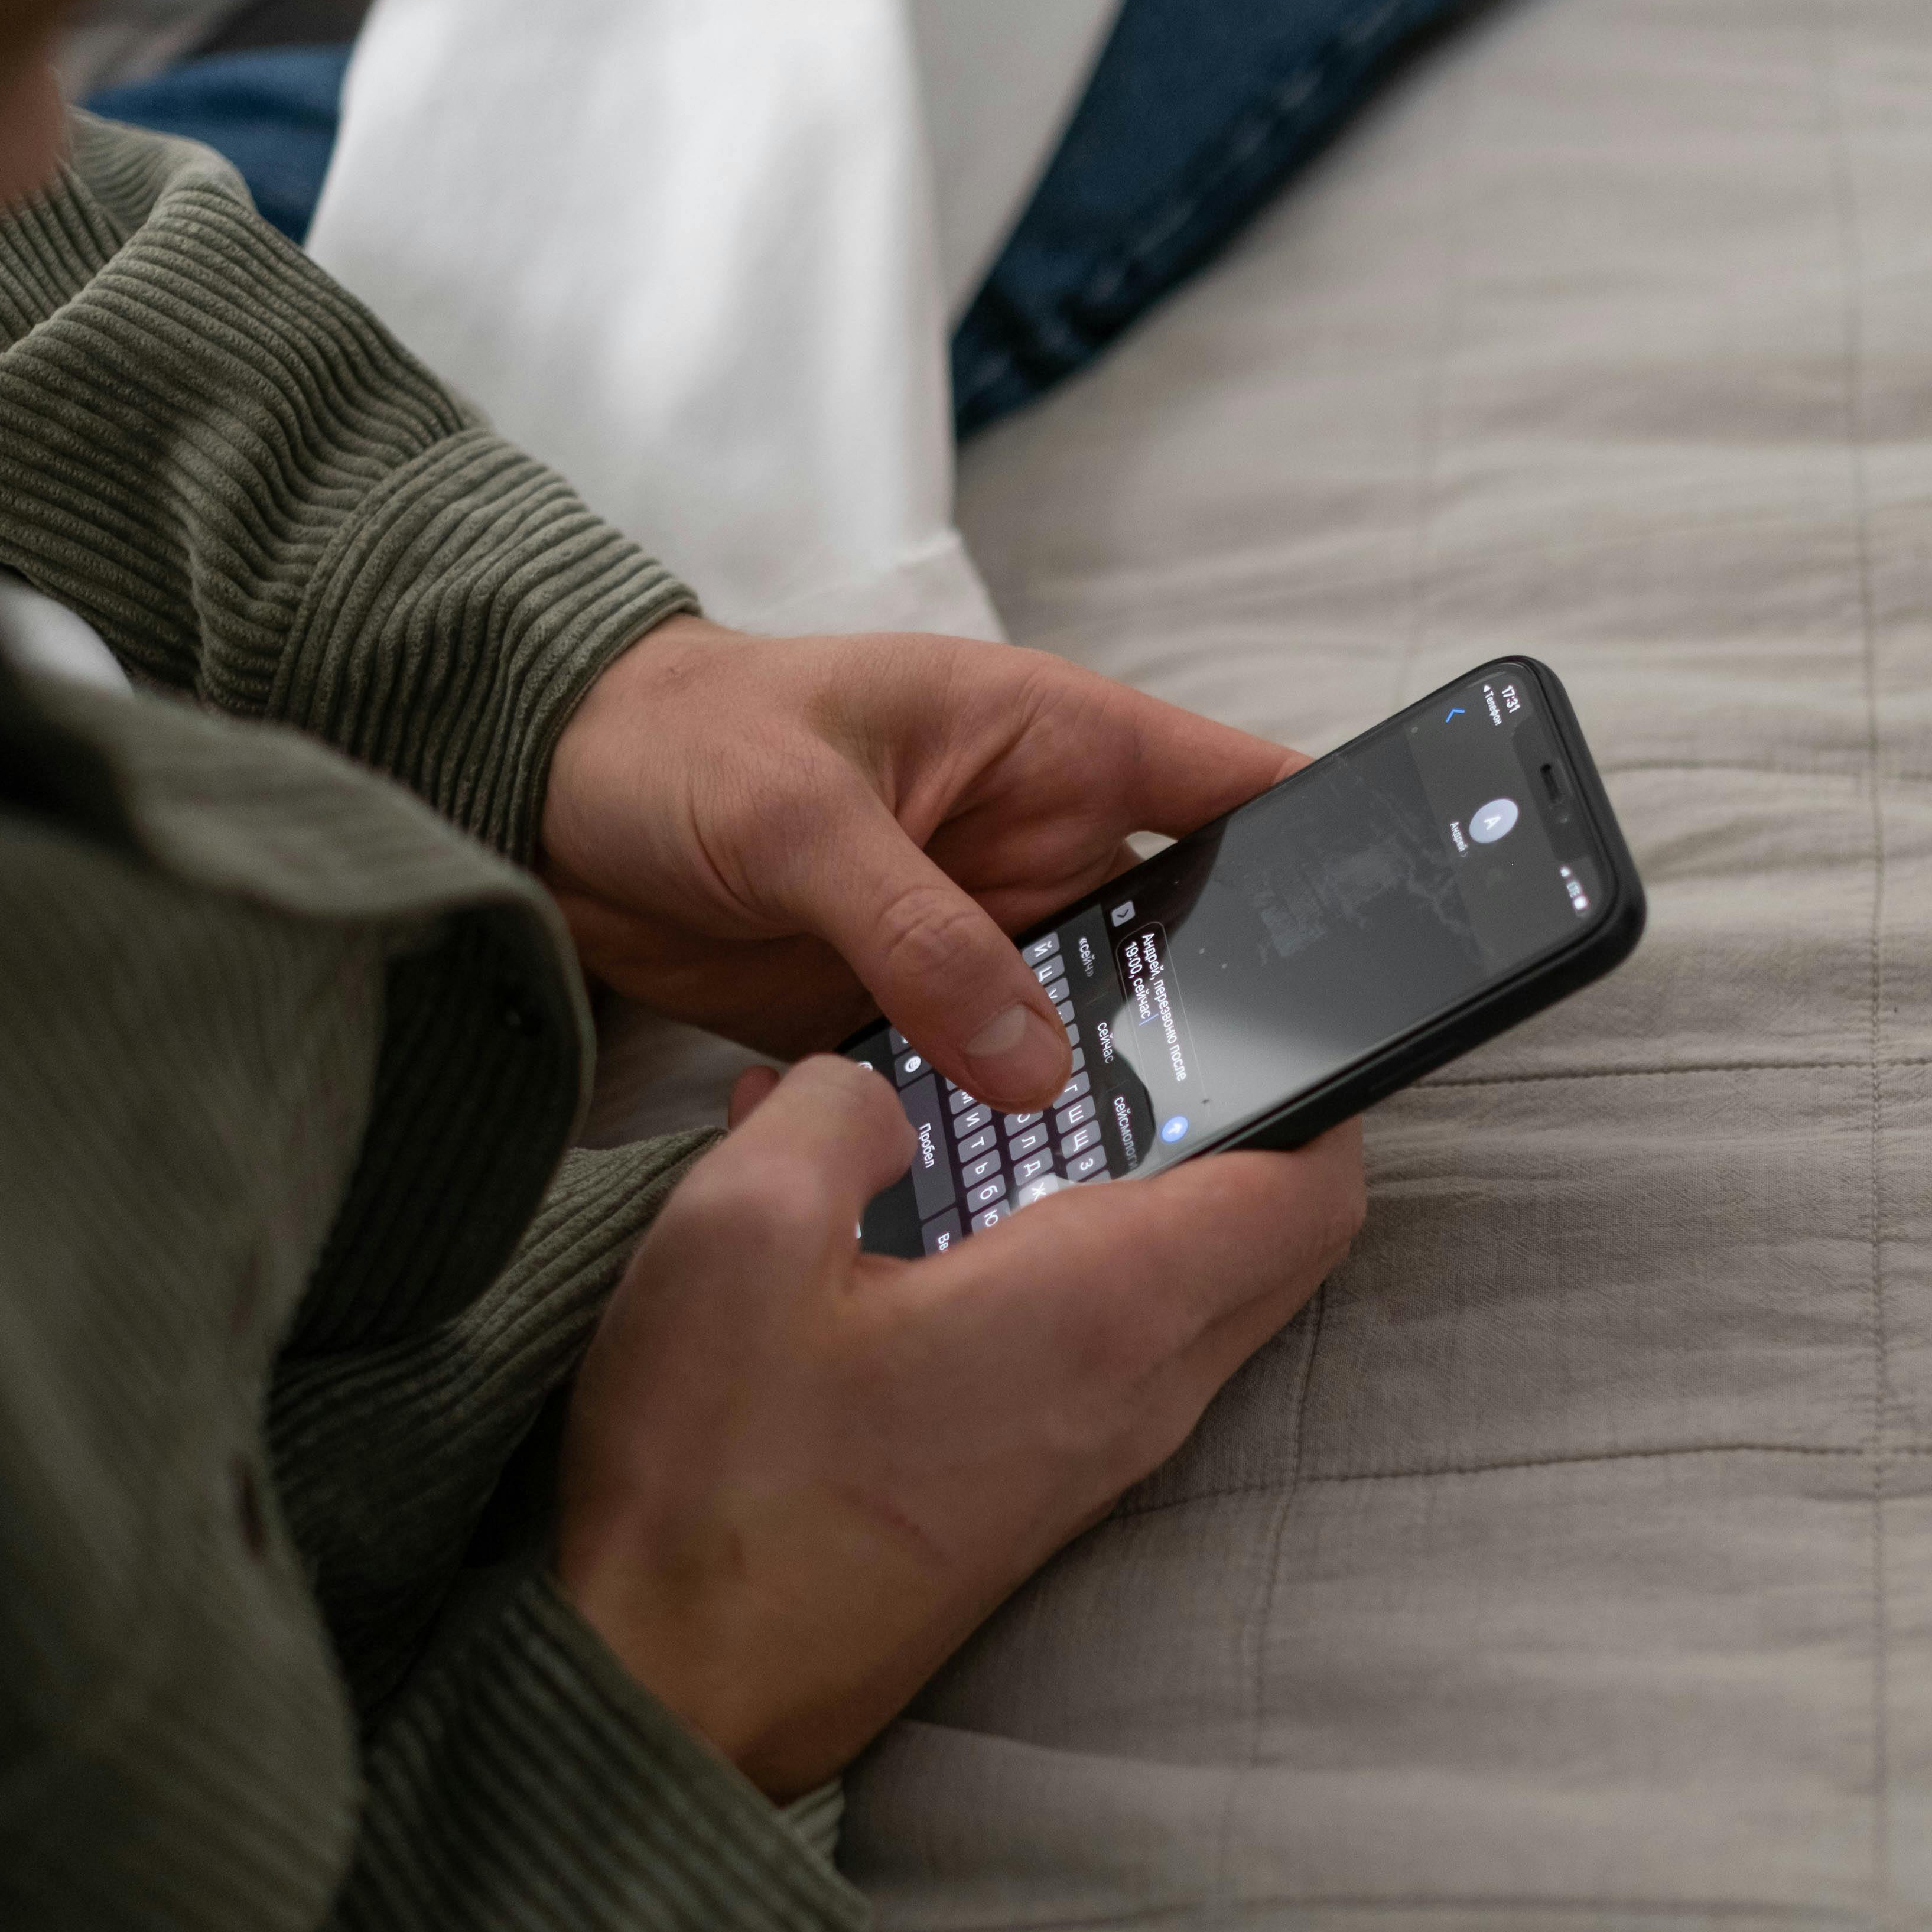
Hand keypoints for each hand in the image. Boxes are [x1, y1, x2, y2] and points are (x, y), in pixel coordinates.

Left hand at [539, 619, 1299, 1118]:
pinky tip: (1026, 1191)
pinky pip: (994, 1082)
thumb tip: (1031, 1059)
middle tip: (1264, 1117)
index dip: (1329, 850)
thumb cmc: (670, 740)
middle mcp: (1040, 845)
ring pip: (1093, 1026)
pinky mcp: (914, 1011)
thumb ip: (915, 932)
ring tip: (1147, 1175)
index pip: (1237, 787)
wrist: (533, 797)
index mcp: (1051, 745)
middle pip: (1185, 939)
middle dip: (1222, 1018)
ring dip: (1108, 1090)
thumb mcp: (796, 818)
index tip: (1398, 935)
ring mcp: (981, 936)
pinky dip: (1006, 1132)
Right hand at [559, 1057, 1365, 1795]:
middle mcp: (1136, 1393)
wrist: (670, 1691)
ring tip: (1022, 1128)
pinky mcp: (1041, 1504)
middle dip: (1243, 1134)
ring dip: (1149, 1208)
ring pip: (1199, 1303)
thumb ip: (837, 1114)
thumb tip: (877, 1091)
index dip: (1318, 1089)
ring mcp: (1097, 1463)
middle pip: (1278, 1243)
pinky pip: (1121, 1363)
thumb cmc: (711, 1480)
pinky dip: (1085, 1283)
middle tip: (1133, 1057)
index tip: (1252, 1025)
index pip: (1313, 1188)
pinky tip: (948, 1242)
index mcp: (1102, 1308)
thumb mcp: (738, 1233)